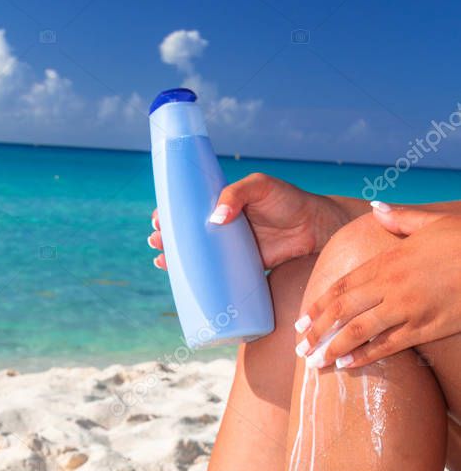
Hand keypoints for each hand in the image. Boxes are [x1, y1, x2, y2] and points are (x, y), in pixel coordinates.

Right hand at [147, 172, 366, 270]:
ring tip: (160, 261)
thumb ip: (237, 194)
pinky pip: (214, 277)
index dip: (170, 213)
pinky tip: (182, 284)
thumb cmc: (289, 201)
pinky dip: (197, 282)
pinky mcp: (241, 270)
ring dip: (174, 260)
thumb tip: (214, 219)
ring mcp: (230, 251)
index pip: (188, 207)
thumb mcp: (260, 187)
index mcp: (223, 205)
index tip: (157, 219)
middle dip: (166, 238)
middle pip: (186, 234)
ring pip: (196, 257)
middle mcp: (222, 228)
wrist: (315, 229)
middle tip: (155, 241)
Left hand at [295, 204, 460, 368]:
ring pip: (359, 332)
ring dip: (333, 348)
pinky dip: (365, 356)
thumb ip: (401, 218)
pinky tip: (347, 365)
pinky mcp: (427, 328)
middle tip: (298, 348)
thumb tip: (377, 207)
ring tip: (315, 363)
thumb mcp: (434, 222)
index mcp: (389, 260)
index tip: (300, 320)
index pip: (342, 286)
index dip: (318, 305)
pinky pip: (389, 345)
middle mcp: (393, 285)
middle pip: (343, 311)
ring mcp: (408, 308)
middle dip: (317, 331)